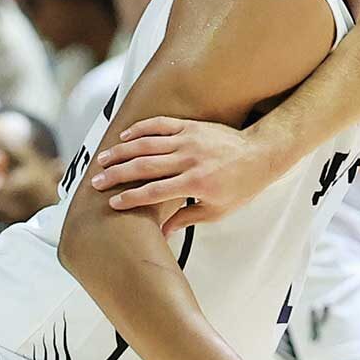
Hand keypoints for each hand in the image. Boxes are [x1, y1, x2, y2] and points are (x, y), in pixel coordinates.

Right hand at [92, 117, 281, 233]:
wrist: (261, 154)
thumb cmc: (242, 185)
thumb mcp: (217, 210)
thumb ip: (187, 219)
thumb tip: (163, 234)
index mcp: (196, 183)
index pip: (154, 192)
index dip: (131, 198)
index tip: (113, 203)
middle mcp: (189, 160)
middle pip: (144, 167)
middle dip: (117, 175)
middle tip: (98, 182)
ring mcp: (189, 140)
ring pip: (146, 144)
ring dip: (121, 152)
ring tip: (102, 160)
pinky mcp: (190, 126)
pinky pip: (160, 125)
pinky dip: (140, 129)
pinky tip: (124, 137)